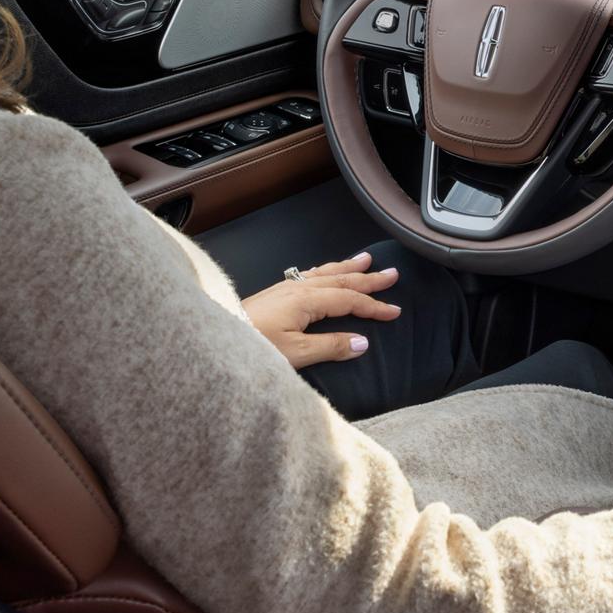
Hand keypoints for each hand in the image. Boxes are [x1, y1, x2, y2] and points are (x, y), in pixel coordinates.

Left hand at [242, 251, 401, 368]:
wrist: (217, 338)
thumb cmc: (254, 347)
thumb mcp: (295, 353)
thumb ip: (330, 347)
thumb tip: (362, 342)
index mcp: (306, 300)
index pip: (349, 300)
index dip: (374, 305)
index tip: (394, 311)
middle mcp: (298, 288)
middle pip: (341, 280)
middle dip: (368, 278)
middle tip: (392, 274)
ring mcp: (286, 287)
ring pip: (325, 272)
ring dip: (348, 267)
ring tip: (366, 259)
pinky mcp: (275, 292)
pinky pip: (310, 274)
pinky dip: (326, 270)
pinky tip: (326, 270)